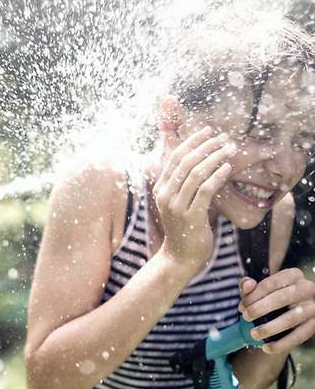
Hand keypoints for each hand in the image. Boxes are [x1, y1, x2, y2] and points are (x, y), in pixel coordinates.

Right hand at [153, 126, 234, 271]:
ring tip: (229, 149)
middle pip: (186, 162)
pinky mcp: (190, 217)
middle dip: (206, 146)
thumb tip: (199, 160)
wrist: (179, 258)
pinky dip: (217, 176)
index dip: (192, 141)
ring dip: (214, 157)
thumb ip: (184, 184)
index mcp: (160, 189)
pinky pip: (205, 190)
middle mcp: (165, 195)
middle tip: (223, 137)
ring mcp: (176, 206)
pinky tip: (227, 168)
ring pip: (196, 173)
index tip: (208, 131)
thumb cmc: (183, 228)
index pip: (175, 157)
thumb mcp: (179, 203)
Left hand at [238, 269, 314, 352]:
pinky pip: (298, 337)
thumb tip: (247, 285)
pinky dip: (281, 344)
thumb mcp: (262, 287)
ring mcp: (313, 307)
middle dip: (260, 309)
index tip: (241, 307)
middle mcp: (307, 288)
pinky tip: (266, 347)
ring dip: (269, 328)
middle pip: (281, 299)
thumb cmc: (273, 295)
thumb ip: (250, 285)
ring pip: (290, 319)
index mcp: (293, 275)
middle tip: (246, 317)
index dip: (253, 296)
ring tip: (253, 334)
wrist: (295, 308)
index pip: (271, 283)